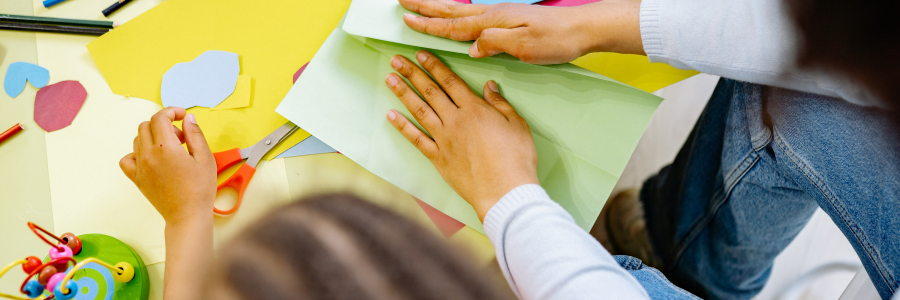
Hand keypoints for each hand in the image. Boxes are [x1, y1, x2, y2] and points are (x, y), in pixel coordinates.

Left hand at [119, 107, 216, 224]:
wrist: (187, 215)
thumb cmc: (200, 189)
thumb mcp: (205, 157)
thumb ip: (195, 134)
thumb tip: (188, 118)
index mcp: (165, 147)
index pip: (159, 117)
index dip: (171, 111)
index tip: (182, 116)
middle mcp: (148, 154)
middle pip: (146, 125)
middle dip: (163, 124)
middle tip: (180, 136)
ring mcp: (140, 167)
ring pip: (137, 139)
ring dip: (152, 137)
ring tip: (170, 149)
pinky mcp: (137, 179)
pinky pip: (127, 159)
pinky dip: (137, 153)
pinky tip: (151, 158)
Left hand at [385, 50, 539, 220]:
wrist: (504, 191)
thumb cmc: (516, 159)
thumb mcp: (517, 125)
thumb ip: (500, 104)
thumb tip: (489, 86)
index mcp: (475, 109)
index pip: (450, 81)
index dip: (434, 66)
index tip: (421, 55)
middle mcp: (455, 121)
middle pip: (430, 91)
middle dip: (412, 73)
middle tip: (397, 60)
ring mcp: (444, 140)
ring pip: (420, 111)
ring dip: (403, 93)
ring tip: (390, 79)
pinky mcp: (439, 159)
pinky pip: (416, 139)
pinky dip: (403, 127)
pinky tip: (391, 115)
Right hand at [398, 0, 644, 63]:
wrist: (583, 28)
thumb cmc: (556, 39)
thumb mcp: (524, 46)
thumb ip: (494, 43)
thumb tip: (470, 47)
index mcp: (493, 21)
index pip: (454, 25)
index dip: (429, 25)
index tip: (407, 20)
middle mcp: (494, 15)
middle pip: (452, 11)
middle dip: (426, 8)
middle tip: (403, 2)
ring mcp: (501, 15)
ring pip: (461, 11)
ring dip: (438, 8)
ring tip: (421, 4)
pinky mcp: (510, 20)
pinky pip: (474, 16)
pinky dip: (458, 15)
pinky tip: (457, 17)